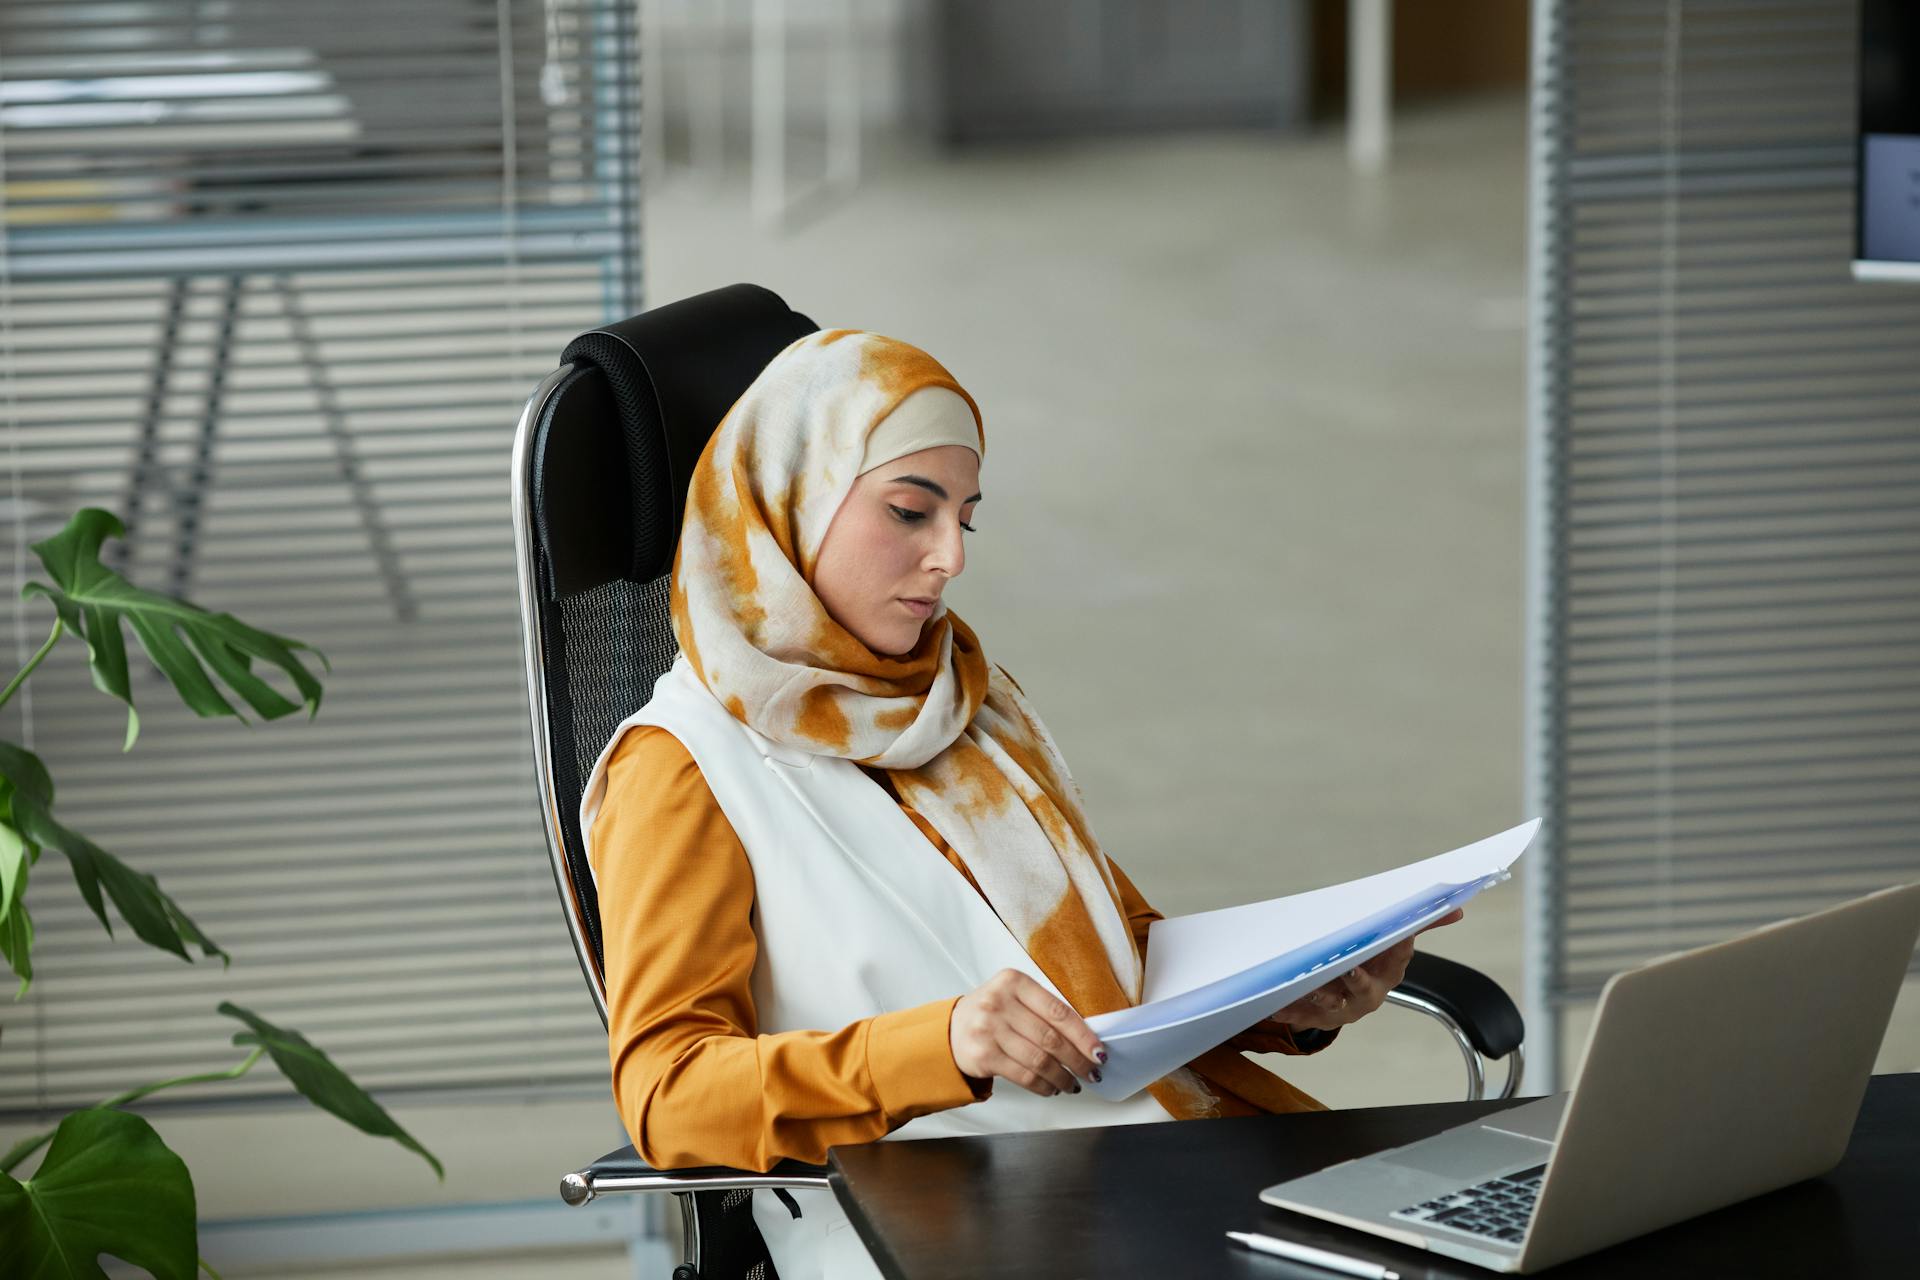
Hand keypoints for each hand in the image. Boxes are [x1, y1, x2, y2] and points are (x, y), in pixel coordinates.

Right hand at [949, 968, 1105, 1096]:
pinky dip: (1043, 1086)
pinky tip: (1052, 1088)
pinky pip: (1023, 1075)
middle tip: (1092, 1072)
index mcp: (1014, 982)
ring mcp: (988, 1029)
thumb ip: (1044, 1011)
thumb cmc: (991, 1014)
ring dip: (1062, 1077)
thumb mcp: (1014, 999)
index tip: (1099, 1052)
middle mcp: (999, 1003)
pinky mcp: (983, 1055)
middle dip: (1077, 1060)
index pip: (1058, 1011)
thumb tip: (1086, 1040)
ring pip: (1039, 1060)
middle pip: (1050, 1038)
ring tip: (1073, 1084)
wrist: (950, 1031)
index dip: (1083, 1035)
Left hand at [1270, 907, 1465, 1032]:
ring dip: (1321, 995)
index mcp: (1389, 972)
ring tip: (1308, 988)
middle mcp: (1369, 993)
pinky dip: (1292, 1012)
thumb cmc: (1371, 966)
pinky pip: (1304, 1015)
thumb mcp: (1393, 947)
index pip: (1399, 957)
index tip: (1401, 935)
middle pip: (1365, 987)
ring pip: (1333, 1003)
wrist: (1347, 1001)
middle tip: (1351, 968)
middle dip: (1358, 979)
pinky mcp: (1319, 1016)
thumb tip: (1457, 907)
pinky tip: (1279, 1007)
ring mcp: (1344, 1006)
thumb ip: (1418, 925)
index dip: (1400, 947)